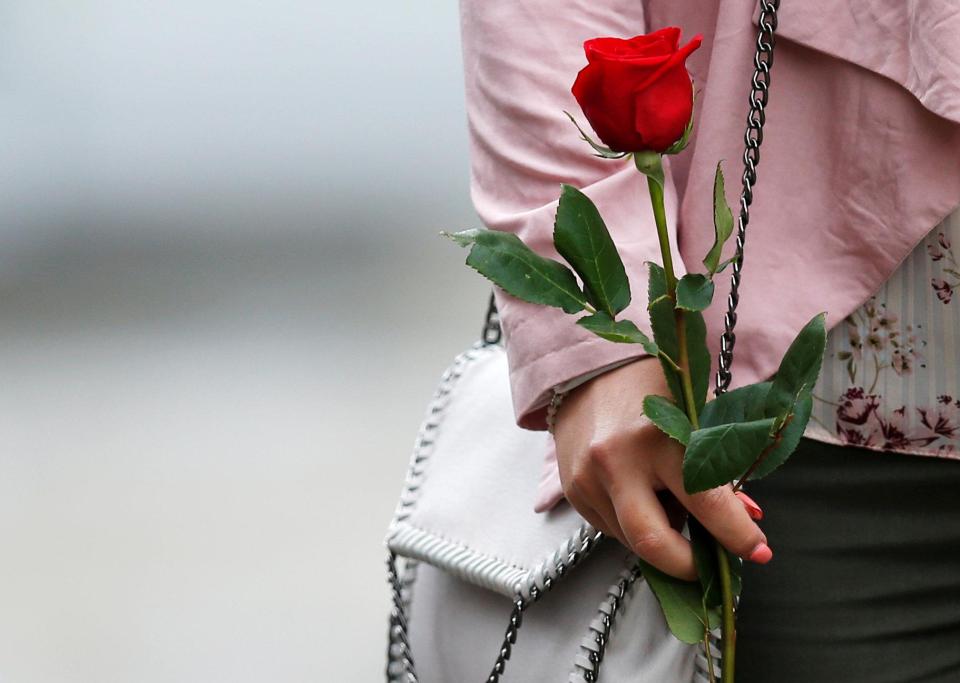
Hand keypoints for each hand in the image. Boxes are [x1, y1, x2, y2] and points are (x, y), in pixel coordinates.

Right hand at [553, 356, 770, 580]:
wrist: (587, 372)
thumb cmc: (651, 390)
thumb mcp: (696, 416)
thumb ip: (721, 466)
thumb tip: (747, 518)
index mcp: (658, 437)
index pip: (705, 502)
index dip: (738, 535)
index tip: (758, 551)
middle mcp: (617, 462)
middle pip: (654, 543)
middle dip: (688, 566)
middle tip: (708, 566)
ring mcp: (589, 480)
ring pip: (632, 541)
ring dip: (660, 538)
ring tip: (670, 506)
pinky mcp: (572, 492)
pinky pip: (610, 529)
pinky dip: (633, 526)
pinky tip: (640, 496)